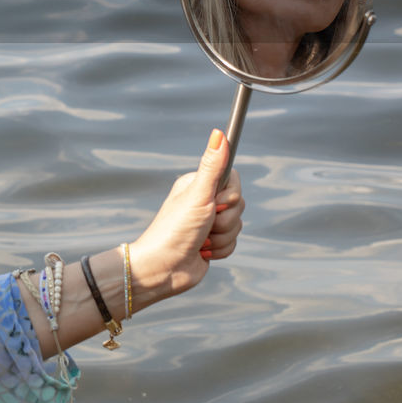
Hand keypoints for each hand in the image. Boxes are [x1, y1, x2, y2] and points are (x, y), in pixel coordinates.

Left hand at [127, 129, 243, 308]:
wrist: (163, 269)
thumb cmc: (175, 230)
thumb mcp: (198, 195)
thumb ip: (212, 166)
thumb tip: (219, 133)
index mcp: (199, 184)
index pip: (233, 180)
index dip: (229, 195)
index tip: (215, 202)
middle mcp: (204, 200)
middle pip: (239, 205)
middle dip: (225, 220)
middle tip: (204, 223)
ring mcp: (209, 222)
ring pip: (238, 226)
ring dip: (221, 237)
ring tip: (200, 240)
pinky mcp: (213, 242)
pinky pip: (233, 243)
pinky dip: (220, 250)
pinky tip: (202, 252)